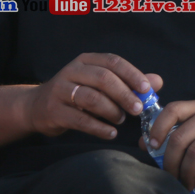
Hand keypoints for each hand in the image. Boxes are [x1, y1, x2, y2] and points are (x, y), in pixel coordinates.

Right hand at [25, 53, 161, 139]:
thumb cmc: (76, 93)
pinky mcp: (53, 110)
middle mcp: (72, 71)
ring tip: (121, 120)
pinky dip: (99, 128)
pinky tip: (111, 134)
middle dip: (125, 95)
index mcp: (86, 60)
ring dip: (112, 111)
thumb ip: (129, 82)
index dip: (132, 74)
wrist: (36, 107)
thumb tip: (158, 82)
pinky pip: (80, 120)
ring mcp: (60, 90)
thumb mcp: (100, 83)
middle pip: (104, 79)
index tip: (147, 89)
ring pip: (92, 98)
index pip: (113, 61)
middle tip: (139, 109)